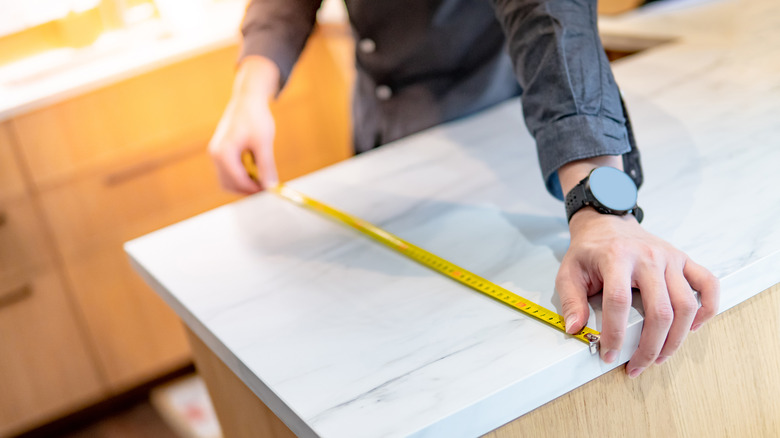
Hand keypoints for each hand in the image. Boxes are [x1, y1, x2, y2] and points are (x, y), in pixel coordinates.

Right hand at [209, 56, 280, 192]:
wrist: (247, 99)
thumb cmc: (255, 117)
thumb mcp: (264, 143)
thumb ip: (266, 167)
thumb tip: (271, 186)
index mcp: (223, 153)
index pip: (238, 180)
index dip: (254, 188)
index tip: (270, 190)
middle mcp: (215, 154)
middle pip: (229, 184)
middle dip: (247, 188)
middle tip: (266, 185)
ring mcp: (215, 153)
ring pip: (228, 179)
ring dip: (244, 182)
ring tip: (262, 175)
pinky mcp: (220, 152)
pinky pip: (228, 171)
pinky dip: (241, 174)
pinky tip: (255, 166)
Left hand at [555, 156, 718, 378]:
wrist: (608, 223)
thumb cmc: (589, 251)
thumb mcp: (569, 271)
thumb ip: (570, 300)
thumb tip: (575, 329)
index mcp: (616, 258)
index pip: (619, 301)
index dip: (615, 333)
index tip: (609, 354)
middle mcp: (648, 257)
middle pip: (660, 310)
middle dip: (650, 346)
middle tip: (637, 366)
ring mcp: (670, 258)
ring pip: (686, 305)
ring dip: (676, 339)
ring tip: (659, 356)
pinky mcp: (684, 260)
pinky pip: (708, 285)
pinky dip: (708, 309)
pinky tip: (693, 328)